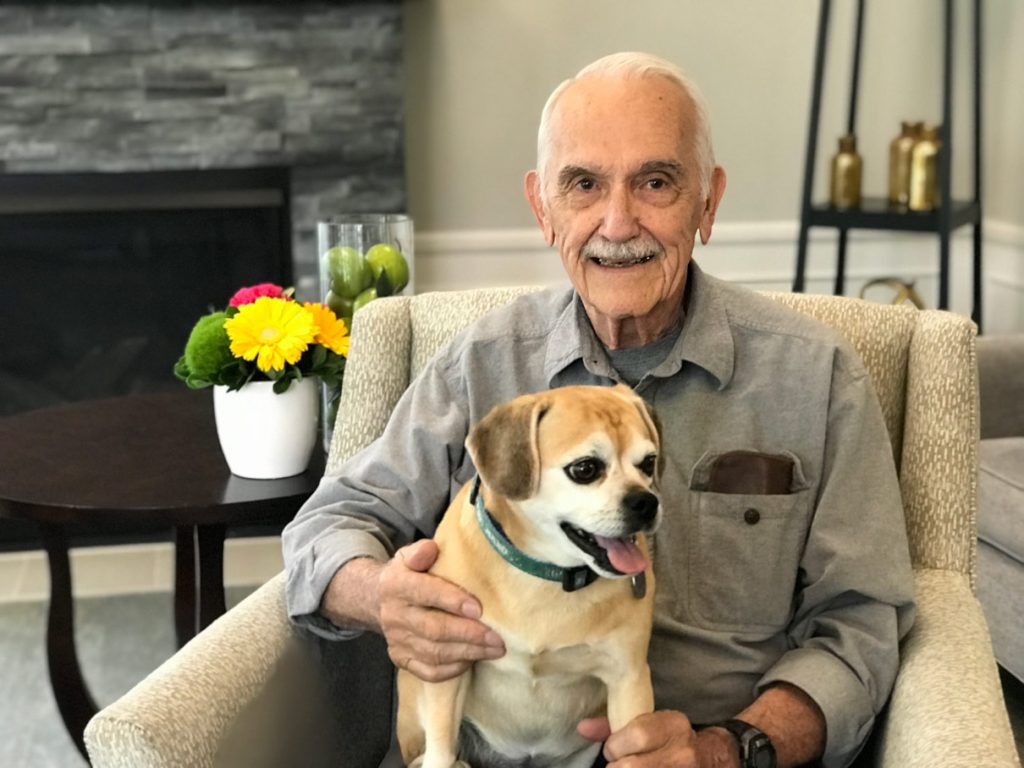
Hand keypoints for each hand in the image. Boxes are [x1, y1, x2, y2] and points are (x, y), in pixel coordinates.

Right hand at [378, 539, 504, 681]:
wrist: (376, 599)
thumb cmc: (407, 575)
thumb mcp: (409, 556)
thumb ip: (420, 551)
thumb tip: (432, 549)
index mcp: (396, 585)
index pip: (424, 593)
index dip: (452, 601)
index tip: (479, 609)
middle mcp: (394, 615)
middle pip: (433, 629)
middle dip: (469, 634)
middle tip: (497, 637)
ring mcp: (397, 640)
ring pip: (434, 653)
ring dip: (468, 653)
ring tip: (495, 649)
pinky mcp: (401, 659)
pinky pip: (428, 671)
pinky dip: (453, 669)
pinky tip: (473, 660)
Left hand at [579, 711, 735, 767]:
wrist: (711, 759)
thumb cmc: (670, 739)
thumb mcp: (650, 725)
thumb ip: (614, 726)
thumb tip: (582, 728)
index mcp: (674, 725)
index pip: (635, 735)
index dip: (616, 746)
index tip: (615, 750)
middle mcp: (683, 752)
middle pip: (632, 766)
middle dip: (617, 767)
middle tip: (619, 764)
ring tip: (628, 767)